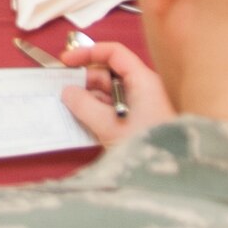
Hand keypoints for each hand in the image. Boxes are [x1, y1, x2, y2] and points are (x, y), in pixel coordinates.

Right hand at [59, 41, 173, 146]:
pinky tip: (81, 120)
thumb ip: (84, 106)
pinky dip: (96, 112)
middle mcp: (142, 89)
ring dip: (87, 99)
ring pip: (107, 93)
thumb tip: (67, 92)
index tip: (66, 61)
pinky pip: (111, 109)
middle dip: (84, 81)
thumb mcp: (109, 126)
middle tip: (61, 90)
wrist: (166, 175)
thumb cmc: (143, 145)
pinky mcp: (136, 122)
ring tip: (67, 107)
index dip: (88, 52)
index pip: (114, 53)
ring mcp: (139, 107)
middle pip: (108, 74)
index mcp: (142, 81)